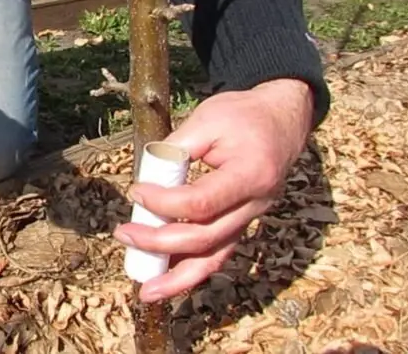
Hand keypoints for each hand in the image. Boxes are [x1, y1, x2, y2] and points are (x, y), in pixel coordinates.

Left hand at [114, 79, 314, 302]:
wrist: (283, 119)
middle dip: (160, 244)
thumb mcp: (209, 118)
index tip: (135, 191)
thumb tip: (146, 175)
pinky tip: (165, 279)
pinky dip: (191, 269)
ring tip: (147, 292)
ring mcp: (251, 218)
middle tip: (124, 234)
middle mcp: (255, 204)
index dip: (164, 202)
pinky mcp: (242, 223)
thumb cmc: (244, 115)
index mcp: (251, 174)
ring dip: (179, 278)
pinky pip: (217, 252)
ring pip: (215, 257)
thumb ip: (177, 147)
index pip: (202, 202)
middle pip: (206, 238)